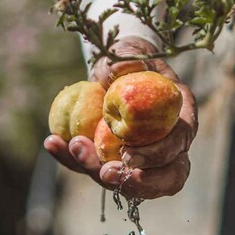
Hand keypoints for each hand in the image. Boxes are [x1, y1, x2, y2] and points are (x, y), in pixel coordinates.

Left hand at [44, 36, 196, 198]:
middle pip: (166, 177)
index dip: (158, 154)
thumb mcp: (130, 51)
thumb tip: (120, 68)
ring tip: (74, 148)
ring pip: (132, 183)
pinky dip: (73, 160)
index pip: (179, 143)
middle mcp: (170, 144)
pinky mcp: (115, 164)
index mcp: (181, 117)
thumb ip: (128, 56)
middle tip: (106, 172)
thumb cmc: (129, 60)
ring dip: (101, 174)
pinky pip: (97, 169)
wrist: (113, 71)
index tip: (128, 154)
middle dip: (138, 183)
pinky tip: (53, 142)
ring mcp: (144, 160)